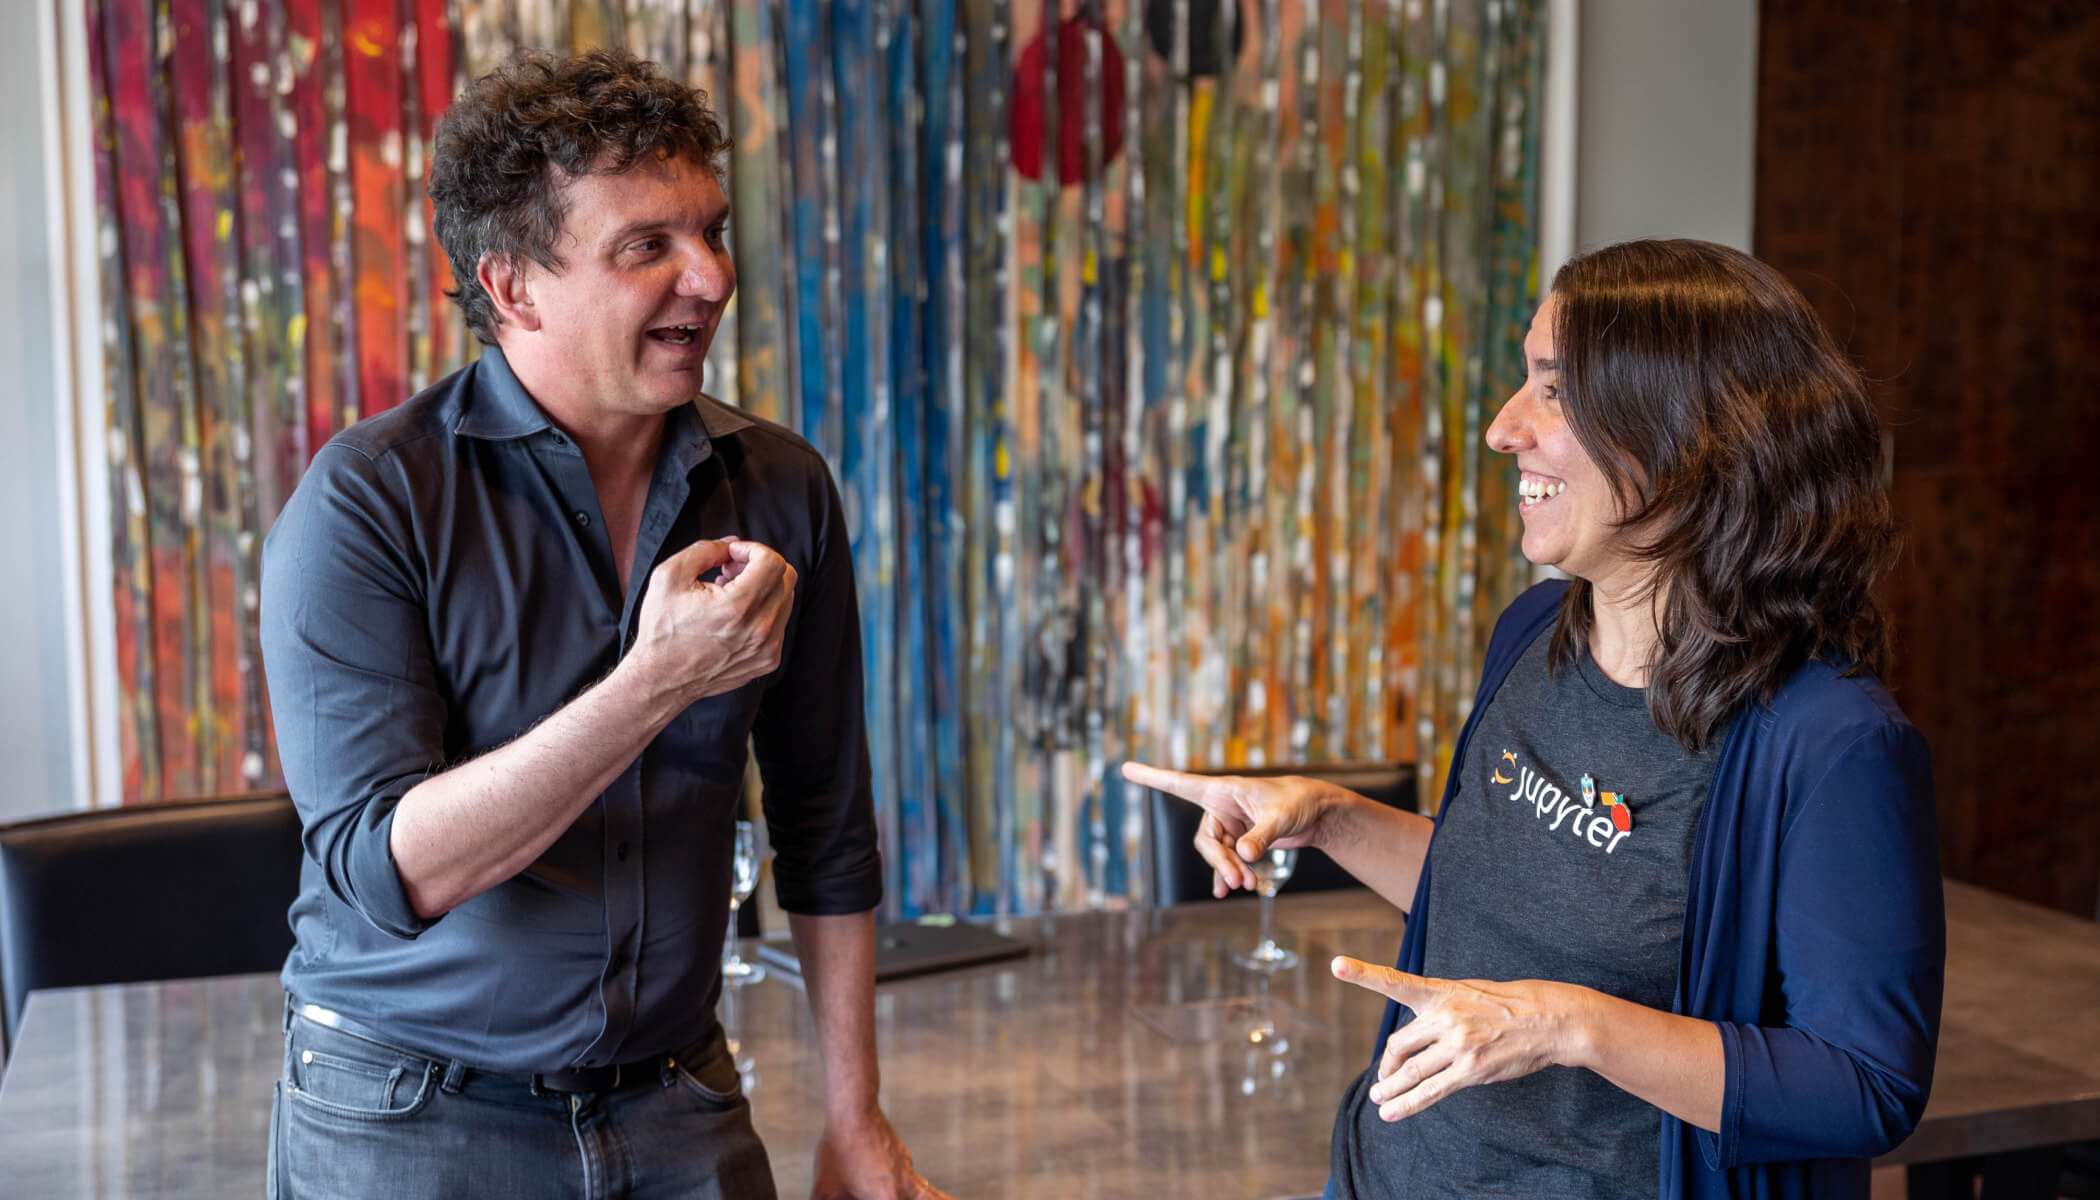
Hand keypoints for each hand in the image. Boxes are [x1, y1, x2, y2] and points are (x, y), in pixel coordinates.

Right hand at [627, 537, 797, 705]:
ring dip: (762, 587)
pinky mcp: (768, 661)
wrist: (660, 680)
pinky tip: (733, 615)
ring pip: (785, 599)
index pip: (773, 562)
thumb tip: (732, 544)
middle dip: (760, 564)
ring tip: (729, 592)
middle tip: (731, 569)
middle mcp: (760, 630)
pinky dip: (762, 611)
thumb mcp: (670, 576)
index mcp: (738, 607)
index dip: (753, 549)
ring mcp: (767, 648)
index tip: (732, 554)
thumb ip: (705, 549)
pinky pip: (779, 624)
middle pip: (786, 577)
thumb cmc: (662, 630)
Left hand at [810, 1108, 950, 1199]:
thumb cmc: (837, 1150)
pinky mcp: (903, 1158)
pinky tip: (917, 1191)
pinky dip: (923, 1190)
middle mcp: (903, 1186)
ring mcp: (906, 1170)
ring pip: (930, 1193)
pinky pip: (918, 1181)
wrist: (854, 1111)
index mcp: (886, 1198)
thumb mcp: (824, 1189)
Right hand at [1119, 762, 1334, 896]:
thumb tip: (1243, 855)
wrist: (1317, 813)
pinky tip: (1226, 890)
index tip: (1126, 768)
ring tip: (1247, 885)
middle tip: (1237, 881)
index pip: (1180, 784)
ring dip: (1228, 870)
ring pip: (1216, 853)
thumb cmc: (1298, 802)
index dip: (1152, 778)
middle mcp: (1221, 806)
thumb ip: (1260, 836)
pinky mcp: (1241, 840)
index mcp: (1223, 790)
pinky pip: (1225, 860)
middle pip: (1205, 838)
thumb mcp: (1280, 817)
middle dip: (1218, 861)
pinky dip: (1227, 874)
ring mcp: (1230, 825)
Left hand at [1330, 956, 1577, 1121]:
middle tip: (1383, 1080)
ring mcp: (1458, 1043)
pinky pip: (1431, 1091)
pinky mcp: (1470, 1069)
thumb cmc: (1507, 1005)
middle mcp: (1445, 1016)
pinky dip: (1407, 1104)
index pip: (1396, 981)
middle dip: (1388, 1066)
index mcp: (1441, 992)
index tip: (1337, 964)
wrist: (1549, 1019)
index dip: (1365, 972)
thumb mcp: (1468, 993)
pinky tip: (1391, 1112)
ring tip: (1378, 1098)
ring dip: (1390, 1088)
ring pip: (1410, 1071)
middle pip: (1400, 1044)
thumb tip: (1417, 1039)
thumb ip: (1439, 1010)